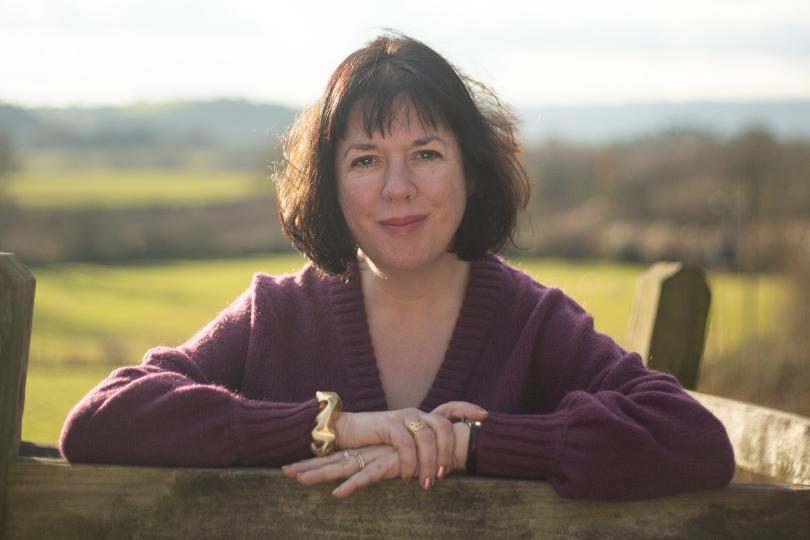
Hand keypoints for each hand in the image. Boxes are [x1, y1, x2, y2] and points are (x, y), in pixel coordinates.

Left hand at [282, 421, 474, 497]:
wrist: (453, 440)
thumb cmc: (433, 451)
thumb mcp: (409, 461)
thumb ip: (398, 464)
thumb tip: (390, 474)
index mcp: (373, 451)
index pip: (341, 456)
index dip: (320, 461)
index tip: (298, 467)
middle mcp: (372, 452)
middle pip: (335, 460)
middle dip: (311, 466)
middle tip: (285, 472)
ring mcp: (379, 456)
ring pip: (344, 466)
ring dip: (321, 474)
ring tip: (298, 480)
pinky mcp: (391, 463)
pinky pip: (368, 476)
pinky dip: (352, 486)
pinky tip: (336, 494)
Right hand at [335, 402, 486, 487]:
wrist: (349, 432)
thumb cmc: (378, 443)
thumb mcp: (404, 445)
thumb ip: (423, 449)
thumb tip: (445, 467)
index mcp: (423, 417)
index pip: (450, 408)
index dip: (467, 409)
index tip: (484, 416)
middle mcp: (416, 414)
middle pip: (443, 426)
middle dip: (448, 450)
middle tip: (444, 473)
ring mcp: (403, 417)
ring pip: (427, 437)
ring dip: (429, 462)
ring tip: (427, 481)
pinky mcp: (388, 424)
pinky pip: (406, 444)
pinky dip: (410, 462)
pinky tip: (407, 475)